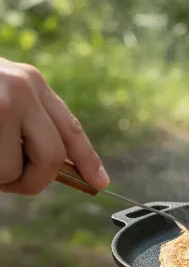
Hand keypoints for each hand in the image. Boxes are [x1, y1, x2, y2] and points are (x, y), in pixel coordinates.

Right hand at [0, 58, 108, 194]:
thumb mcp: (1, 93)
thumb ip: (26, 121)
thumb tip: (53, 165)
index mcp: (31, 83)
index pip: (69, 128)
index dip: (87, 159)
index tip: (100, 183)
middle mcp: (21, 89)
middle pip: (50, 159)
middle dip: (31, 181)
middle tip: (8, 182)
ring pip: (12, 169)